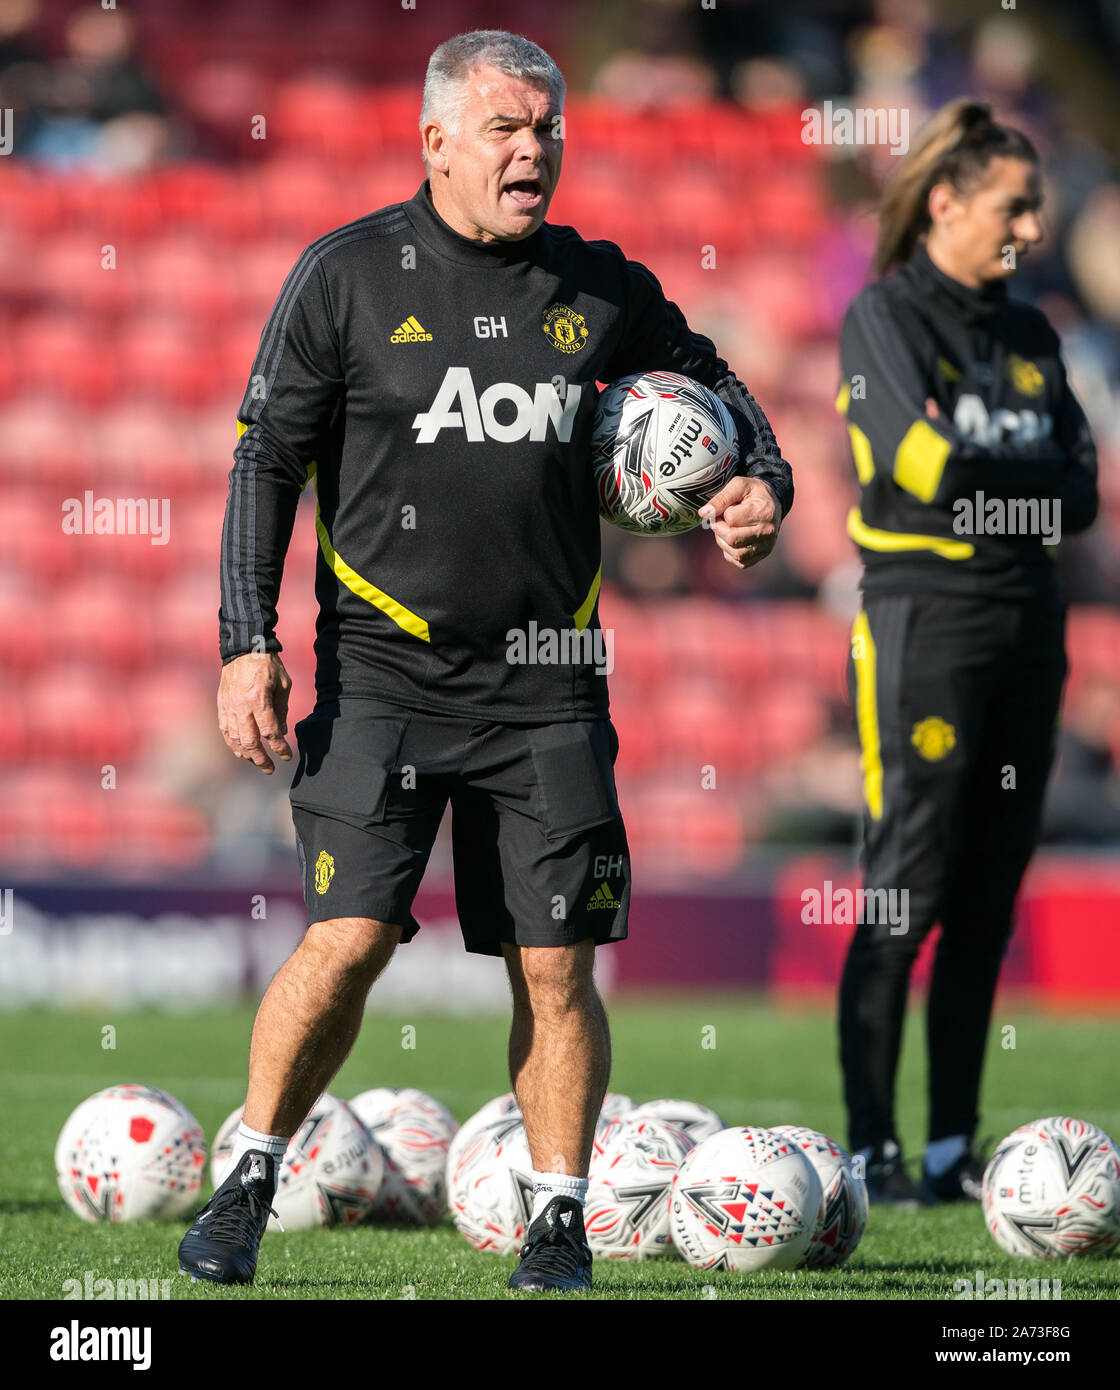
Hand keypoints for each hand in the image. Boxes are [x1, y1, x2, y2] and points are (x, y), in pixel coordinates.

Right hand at [218, 652, 292, 773]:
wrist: (243, 648)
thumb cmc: (268, 665)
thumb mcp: (283, 685)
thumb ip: (282, 710)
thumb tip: (280, 732)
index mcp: (259, 700)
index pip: (270, 732)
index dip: (279, 748)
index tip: (287, 756)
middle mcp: (241, 706)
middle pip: (250, 742)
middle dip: (260, 759)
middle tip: (270, 769)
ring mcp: (228, 707)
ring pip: (234, 739)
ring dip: (246, 754)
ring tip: (257, 762)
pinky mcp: (222, 705)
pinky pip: (225, 730)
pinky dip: (232, 743)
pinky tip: (240, 751)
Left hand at [699, 475, 782, 570]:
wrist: (772, 503)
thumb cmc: (754, 493)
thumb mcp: (739, 485)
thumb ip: (721, 498)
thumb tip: (703, 513)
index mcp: (764, 512)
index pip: (731, 518)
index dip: (723, 512)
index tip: (728, 507)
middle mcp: (768, 531)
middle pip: (731, 538)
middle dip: (719, 529)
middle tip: (721, 520)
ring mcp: (766, 546)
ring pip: (735, 552)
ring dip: (723, 541)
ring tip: (726, 529)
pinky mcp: (762, 555)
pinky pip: (740, 561)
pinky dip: (730, 551)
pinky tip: (732, 539)